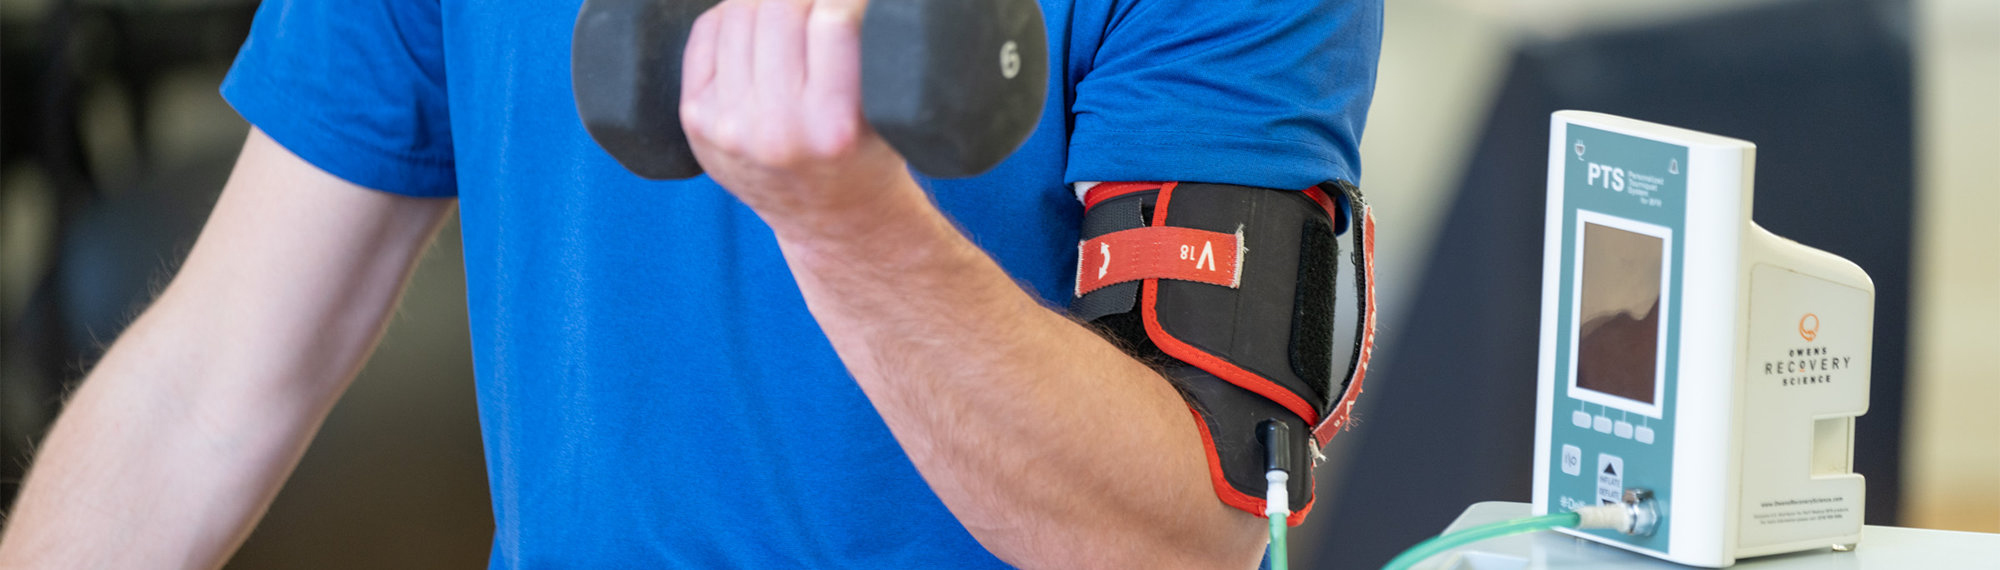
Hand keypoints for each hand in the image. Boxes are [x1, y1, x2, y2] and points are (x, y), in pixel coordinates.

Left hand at [680, 0, 913, 233]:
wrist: (831, 221)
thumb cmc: (870, 158)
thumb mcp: (888, 113)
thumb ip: (868, 48)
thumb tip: (842, 1)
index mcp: (833, 128)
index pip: (833, 19)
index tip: (852, 1)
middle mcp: (774, 129)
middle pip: (779, 8)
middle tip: (821, 4)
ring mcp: (727, 125)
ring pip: (740, 12)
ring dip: (769, 0)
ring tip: (794, 10)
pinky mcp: (698, 120)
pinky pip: (708, 32)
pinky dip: (734, 14)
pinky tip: (759, 22)